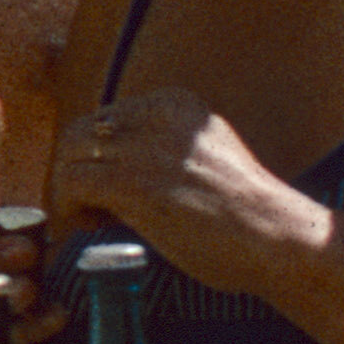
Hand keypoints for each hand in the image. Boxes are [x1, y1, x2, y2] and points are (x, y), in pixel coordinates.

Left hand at [43, 85, 322, 295]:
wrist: (277, 238)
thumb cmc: (244, 215)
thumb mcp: (203, 157)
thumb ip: (163, 150)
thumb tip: (110, 167)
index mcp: (176, 105)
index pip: (107, 119)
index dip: (96, 158)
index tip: (106, 192)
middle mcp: (158, 116)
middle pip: (80, 132)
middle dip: (73, 169)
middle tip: (87, 207)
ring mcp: (146, 147)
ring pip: (68, 154)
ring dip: (67, 190)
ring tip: (89, 220)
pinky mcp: (134, 182)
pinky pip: (70, 182)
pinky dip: (66, 206)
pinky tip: (89, 226)